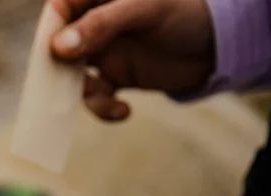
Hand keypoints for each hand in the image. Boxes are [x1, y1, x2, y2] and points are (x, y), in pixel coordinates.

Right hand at [49, 0, 214, 120]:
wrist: (221, 41)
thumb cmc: (186, 9)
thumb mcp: (145, 9)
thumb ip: (101, 24)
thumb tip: (58, 48)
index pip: (59, 11)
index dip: (49, 33)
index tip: (50, 55)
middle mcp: (93, 25)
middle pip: (58, 48)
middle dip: (56, 72)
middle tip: (56, 91)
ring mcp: (104, 52)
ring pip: (73, 77)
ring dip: (81, 94)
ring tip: (105, 100)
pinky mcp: (117, 77)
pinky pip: (97, 97)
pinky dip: (104, 108)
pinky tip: (124, 110)